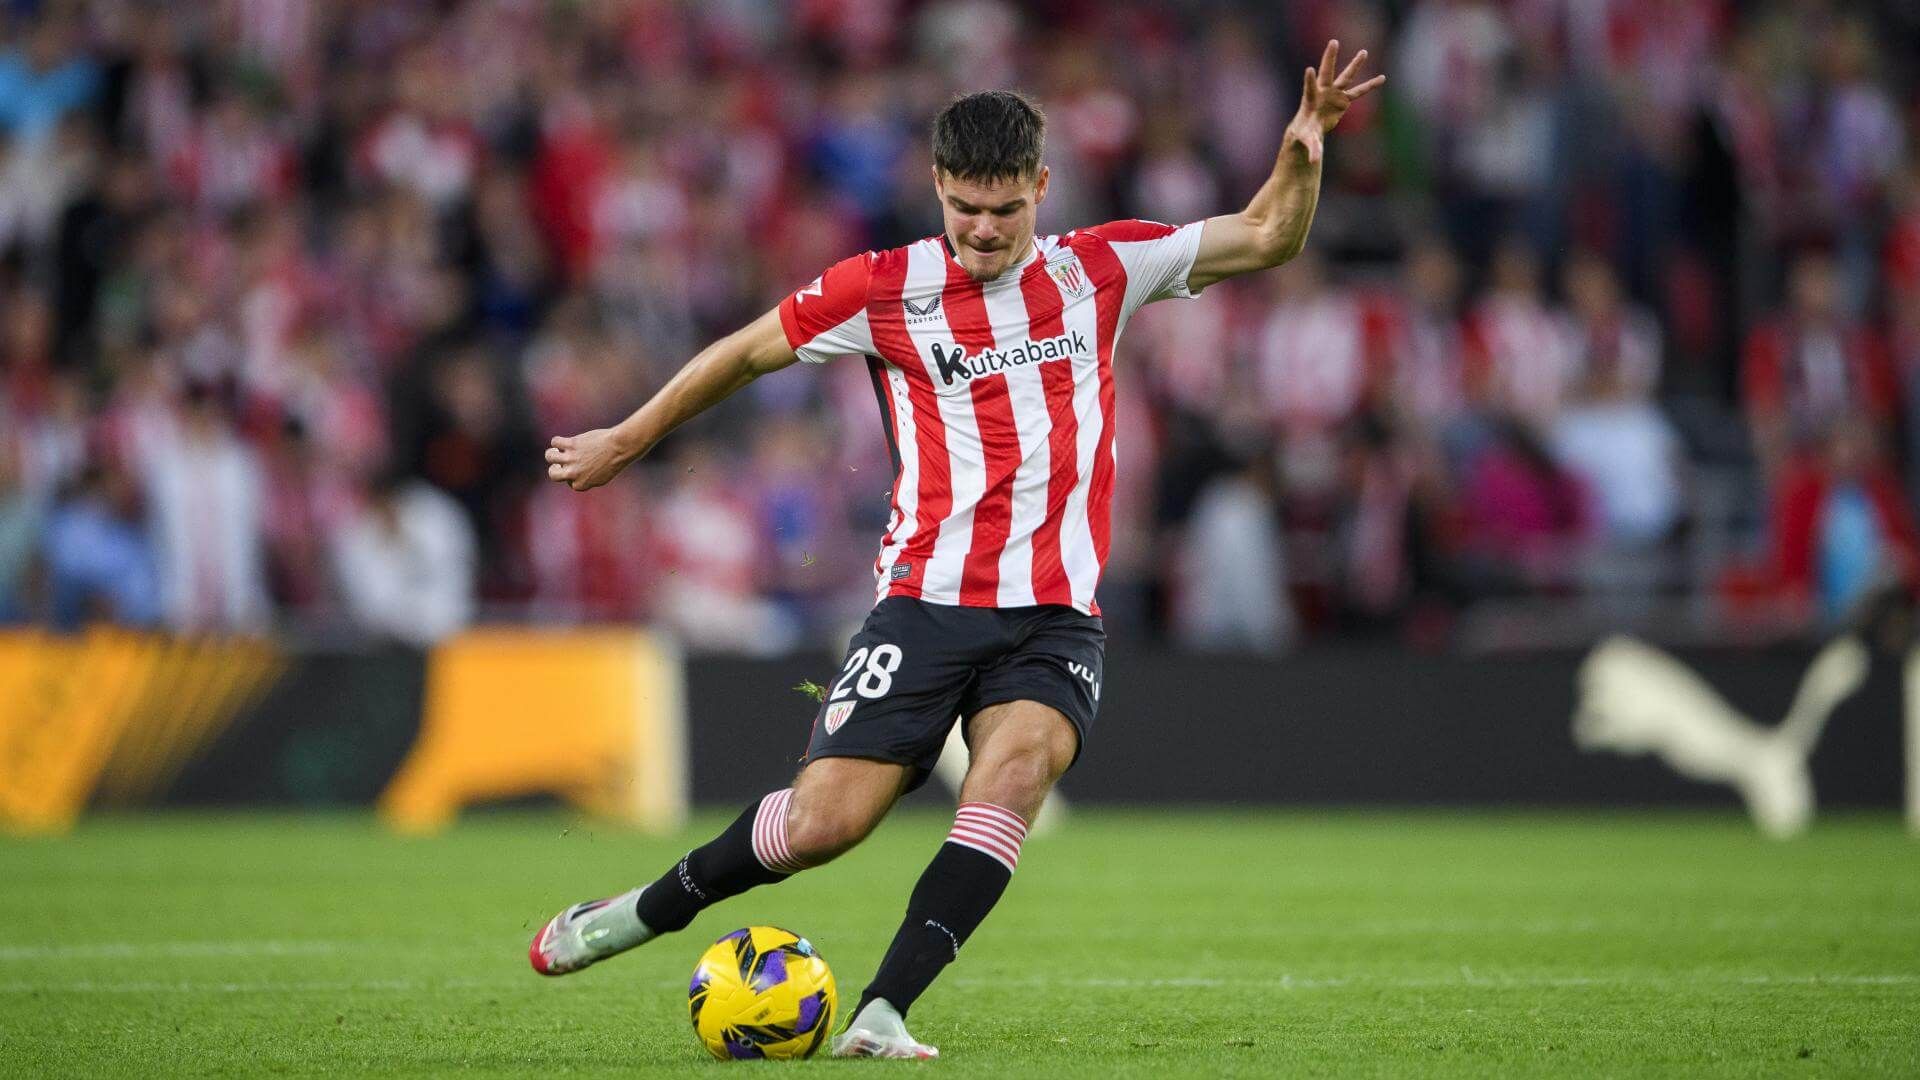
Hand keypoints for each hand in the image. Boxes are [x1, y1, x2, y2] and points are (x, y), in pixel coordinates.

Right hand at [544, 428, 633, 490]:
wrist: (620, 447)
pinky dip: (558, 441)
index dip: (573, 476)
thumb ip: (588, 479)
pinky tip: (565, 441)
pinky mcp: (571, 445)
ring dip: (552, 453)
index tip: (579, 469)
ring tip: (557, 450)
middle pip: (553, 475)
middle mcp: (574, 474)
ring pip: (549, 456)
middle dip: (554, 469)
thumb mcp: (602, 476)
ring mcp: (571, 459)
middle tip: (559, 463)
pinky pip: (555, 442)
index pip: (570, 482)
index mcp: (581, 484)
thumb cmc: (614, 461)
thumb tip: (575, 477)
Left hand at [1285, 40, 1385, 164]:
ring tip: (1364, 52)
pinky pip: (1359, 92)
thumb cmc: (1304, 133)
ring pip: (1345, 77)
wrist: (1309, 128)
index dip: (1310, 80)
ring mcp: (1334, 93)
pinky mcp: (1343, 99)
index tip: (1309, 70)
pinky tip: (1383, 78)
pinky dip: (1370, 86)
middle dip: (1329, 58)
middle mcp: (1323, 92)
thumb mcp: (1308, 141)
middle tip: (1333, 42)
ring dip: (1354, 65)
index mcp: (1311, 100)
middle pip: (1327, 72)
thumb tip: (1314, 162)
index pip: (1310, 88)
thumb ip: (1313, 149)